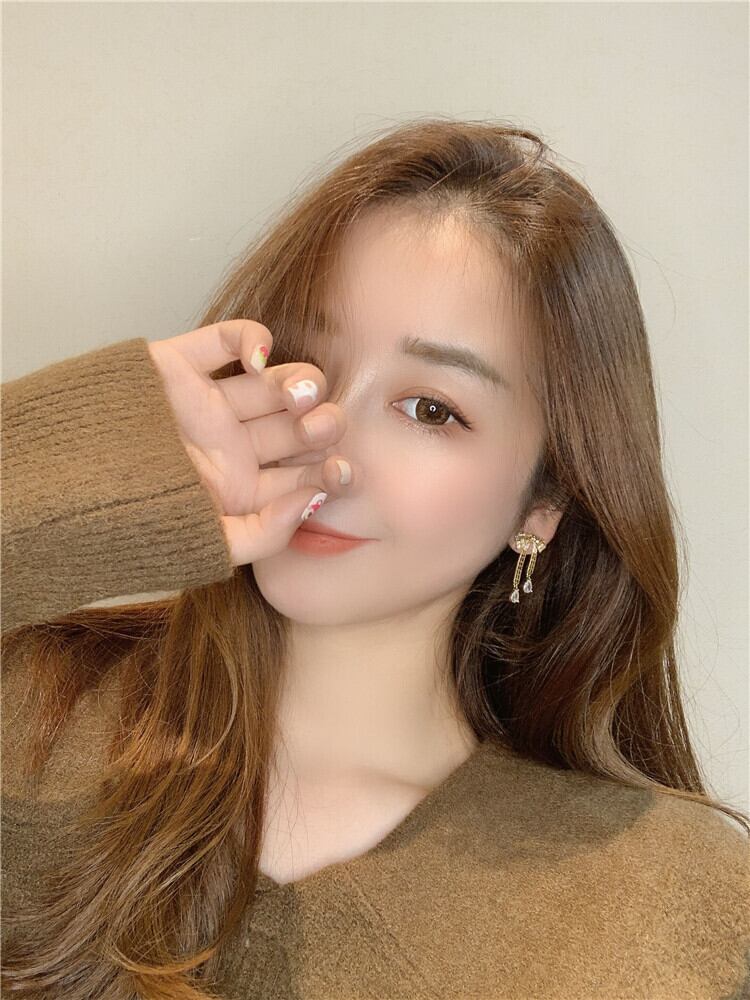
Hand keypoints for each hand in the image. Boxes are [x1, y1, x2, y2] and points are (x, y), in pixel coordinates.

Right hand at [147, 318, 352, 566]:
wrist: (59, 489)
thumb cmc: (129, 523)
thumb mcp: (206, 547)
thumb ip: (266, 534)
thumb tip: (314, 501)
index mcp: (240, 488)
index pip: (299, 474)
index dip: (328, 470)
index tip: (343, 471)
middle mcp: (229, 444)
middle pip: (292, 427)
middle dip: (319, 425)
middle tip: (327, 426)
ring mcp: (207, 403)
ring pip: (271, 383)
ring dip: (298, 383)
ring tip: (299, 396)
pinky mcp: (179, 365)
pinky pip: (228, 339)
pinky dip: (253, 339)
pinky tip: (259, 361)